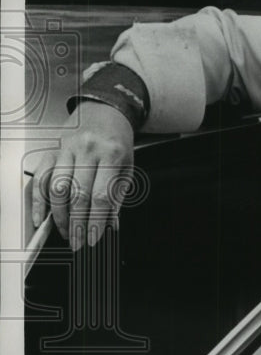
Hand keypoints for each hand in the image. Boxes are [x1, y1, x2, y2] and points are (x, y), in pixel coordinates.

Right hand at [31, 101, 134, 250]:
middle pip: (78, 195)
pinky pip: (41, 177)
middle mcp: (87, 151)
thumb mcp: (127, 167)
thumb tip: (109, 224)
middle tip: (77, 242)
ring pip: (57, 188)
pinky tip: (40, 217)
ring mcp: (66, 149)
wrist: (105, 112)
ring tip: (64, 232)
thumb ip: (117, 196)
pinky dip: (38, 200)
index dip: (96, 221)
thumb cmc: (117, 142)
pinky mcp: (52, 150)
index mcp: (111, 155)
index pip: (100, 196)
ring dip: (59, 216)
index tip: (93, 238)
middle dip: (77, 224)